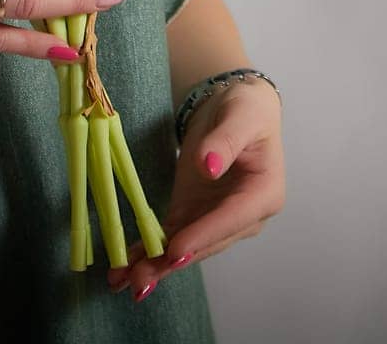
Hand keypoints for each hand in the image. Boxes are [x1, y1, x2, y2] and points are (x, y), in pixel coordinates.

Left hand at [107, 77, 284, 301]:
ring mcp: (214, 217)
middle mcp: (242, 216)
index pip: (231, 218)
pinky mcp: (193, 212)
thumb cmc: (247, 110)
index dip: (203, 235)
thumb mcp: (241, 116)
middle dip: (172, 262)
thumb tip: (210, 166)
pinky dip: (148, 251)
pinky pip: (170, 235)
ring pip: (185, 246)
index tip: (176, 250)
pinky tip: (125, 268)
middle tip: (141, 282)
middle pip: (206, 242)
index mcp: (263, 194)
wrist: (235, 105)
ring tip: (123, 282)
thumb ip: (226, 141)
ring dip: (155, 265)